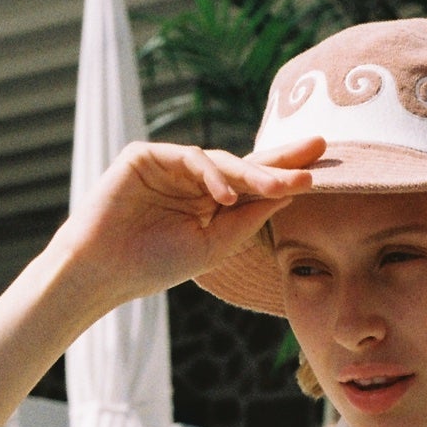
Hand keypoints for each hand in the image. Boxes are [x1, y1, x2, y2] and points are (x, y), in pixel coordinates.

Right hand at [51, 138, 322, 309]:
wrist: (104, 271)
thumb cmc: (154, 264)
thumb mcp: (213, 246)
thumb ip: (249, 218)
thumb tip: (289, 190)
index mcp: (208, 201)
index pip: (252, 182)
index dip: (284, 172)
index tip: (322, 166)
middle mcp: (192, 179)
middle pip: (243, 163)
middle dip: (280, 161)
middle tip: (316, 155)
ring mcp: (169, 164)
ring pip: (219, 160)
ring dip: (252, 173)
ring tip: (280, 186)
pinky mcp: (145, 155)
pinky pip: (188, 158)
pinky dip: (209, 175)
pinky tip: (226, 197)